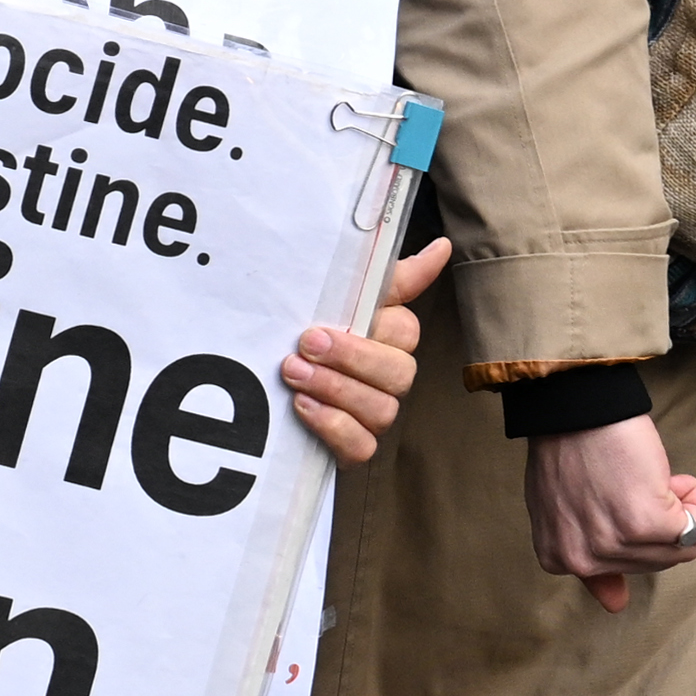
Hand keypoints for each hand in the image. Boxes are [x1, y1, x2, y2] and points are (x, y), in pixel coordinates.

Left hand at [287, 238, 449, 466]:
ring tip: (294, 376)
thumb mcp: (335, 296)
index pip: (406, 332)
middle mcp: (387, 378)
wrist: (254, 382)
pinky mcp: (354, 448)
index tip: (323, 325)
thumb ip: (387, 275)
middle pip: (399, 374)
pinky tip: (303, 408)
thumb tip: (441, 247)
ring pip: (382, 410)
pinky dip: (334, 428)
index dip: (374, 330)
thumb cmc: (304, 331)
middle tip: (305, 346)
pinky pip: (362, 447)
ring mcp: (374, 415)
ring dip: (336, 391)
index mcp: (387, 338)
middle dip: (350, 359)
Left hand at [524, 411, 695, 611]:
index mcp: (560, 560)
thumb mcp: (560, 512)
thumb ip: (589, 564)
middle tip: (632, 482)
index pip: (624, 572)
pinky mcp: (648, 524)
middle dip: (658, 521)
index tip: (615, 503)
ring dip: (678, 508)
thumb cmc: (569, 448)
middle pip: (657, 563)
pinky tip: (666, 476)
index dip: (633, 533)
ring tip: (646, 478)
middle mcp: (584, 560)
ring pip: (681, 548)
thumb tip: (614, 605)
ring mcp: (615, 545)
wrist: (576, 408)